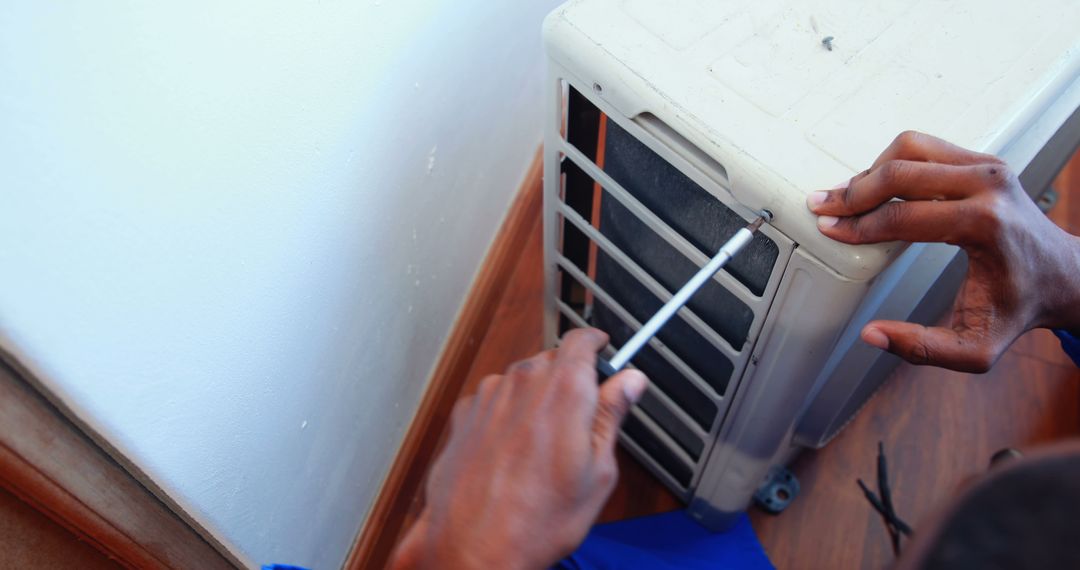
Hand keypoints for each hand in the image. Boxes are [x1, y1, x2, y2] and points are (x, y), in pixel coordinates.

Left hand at [389, 328, 647, 568]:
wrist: (473, 545)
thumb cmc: (537, 518)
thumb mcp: (598, 471)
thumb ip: (611, 415)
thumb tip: (630, 382)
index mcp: (564, 389)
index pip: (582, 340)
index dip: (596, 343)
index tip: (603, 351)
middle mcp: (523, 382)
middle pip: (551, 360)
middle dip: (568, 380)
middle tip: (580, 418)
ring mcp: (488, 396)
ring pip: (522, 381)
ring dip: (535, 400)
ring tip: (543, 447)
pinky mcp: (464, 414)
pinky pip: (494, 401)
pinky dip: (507, 416)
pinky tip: (513, 454)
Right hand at [806, 131, 1079, 371]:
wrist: (1061, 276)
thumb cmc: (1019, 306)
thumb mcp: (975, 348)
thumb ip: (922, 348)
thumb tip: (872, 334)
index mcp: (986, 225)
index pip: (904, 217)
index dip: (859, 226)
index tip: (830, 230)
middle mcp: (989, 186)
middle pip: (901, 173)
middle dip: (854, 192)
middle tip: (823, 205)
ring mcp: (988, 166)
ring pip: (910, 149)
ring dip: (870, 170)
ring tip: (845, 195)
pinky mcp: (983, 160)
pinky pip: (925, 147)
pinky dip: (892, 162)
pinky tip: (874, 184)